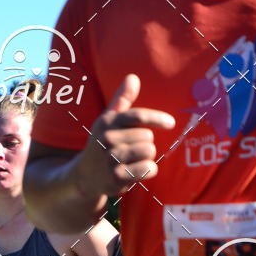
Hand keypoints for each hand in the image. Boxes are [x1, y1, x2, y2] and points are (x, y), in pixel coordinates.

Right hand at [72, 74, 175, 198]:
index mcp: (108, 121)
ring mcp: (112, 158)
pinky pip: (148, 169)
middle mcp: (108, 138)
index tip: (171, 124)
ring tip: (133, 161)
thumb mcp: (108, 121)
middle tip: (133, 151)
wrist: (84, 177)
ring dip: (147, 157)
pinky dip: (148, 171)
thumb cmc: (101, 145)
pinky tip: (136, 172)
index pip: (138, 116)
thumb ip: (121, 100)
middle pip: (148, 136)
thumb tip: (133, 77)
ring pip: (149, 151)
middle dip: (146, 143)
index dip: (158, 119)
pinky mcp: (117, 177)